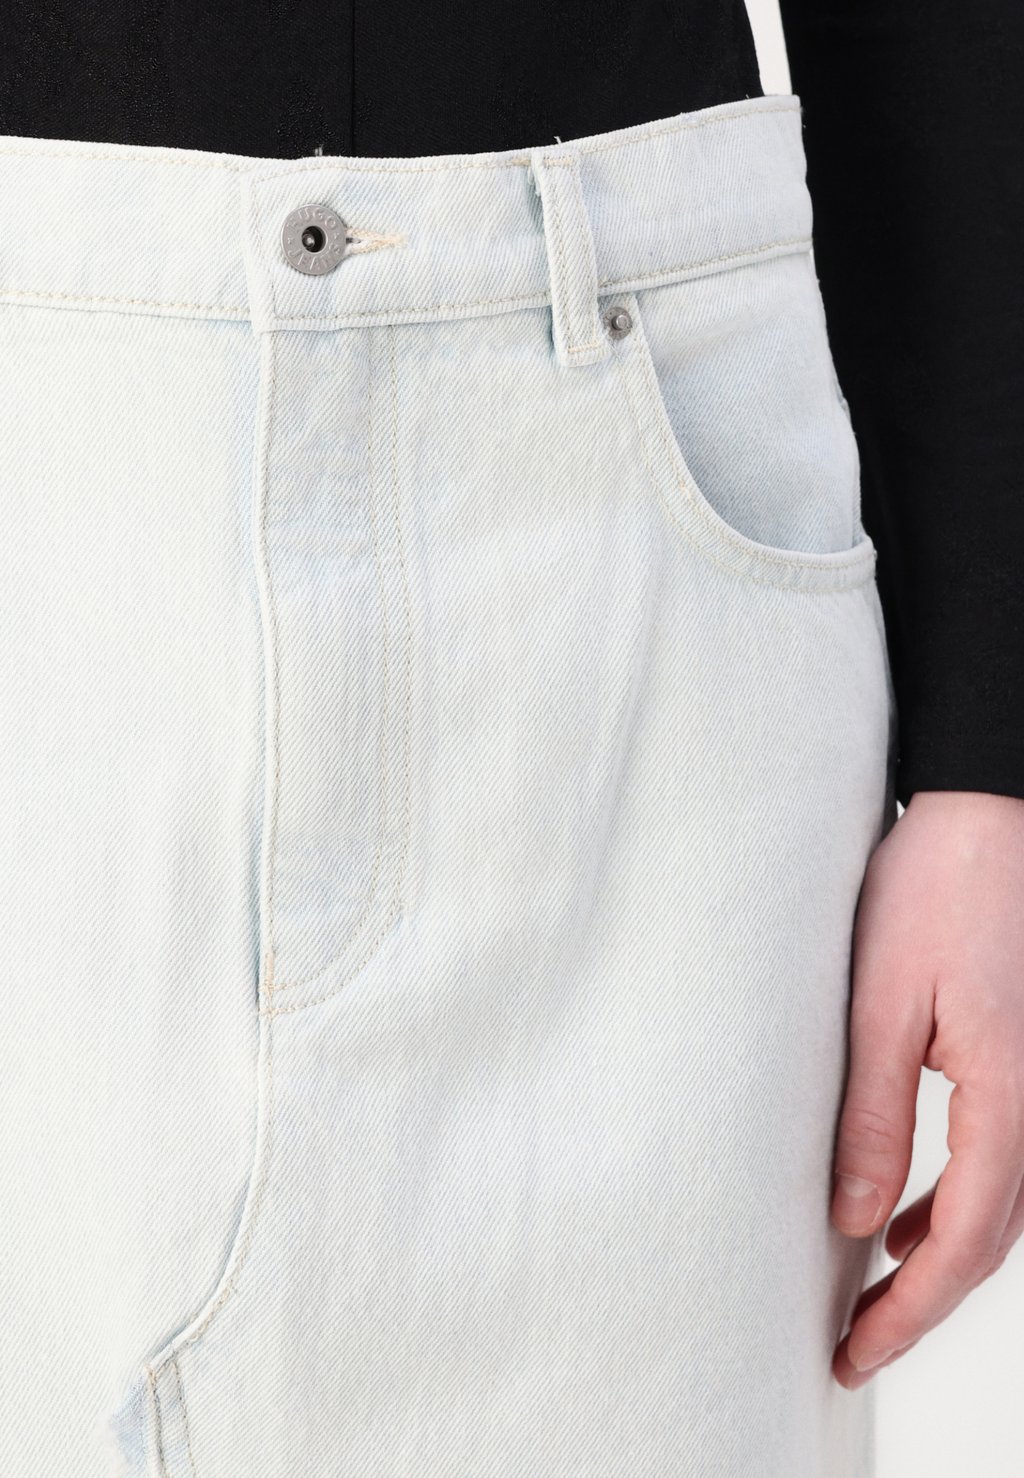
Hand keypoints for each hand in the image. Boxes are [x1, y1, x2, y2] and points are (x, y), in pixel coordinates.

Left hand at [830, 789, 1023, 1388]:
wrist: (987, 815)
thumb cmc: (933, 890)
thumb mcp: (882, 1002)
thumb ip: (874, 1116)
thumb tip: (858, 1221)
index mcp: (1010, 1098)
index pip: (967, 1244)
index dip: (910, 1312)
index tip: (854, 1353)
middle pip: (992, 1241)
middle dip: (923, 1302)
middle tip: (854, 1344)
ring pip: (1000, 1206)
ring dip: (939, 1257)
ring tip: (872, 1291)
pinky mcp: (1020, 1060)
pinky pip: (999, 1159)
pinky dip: (953, 1204)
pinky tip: (906, 1214)